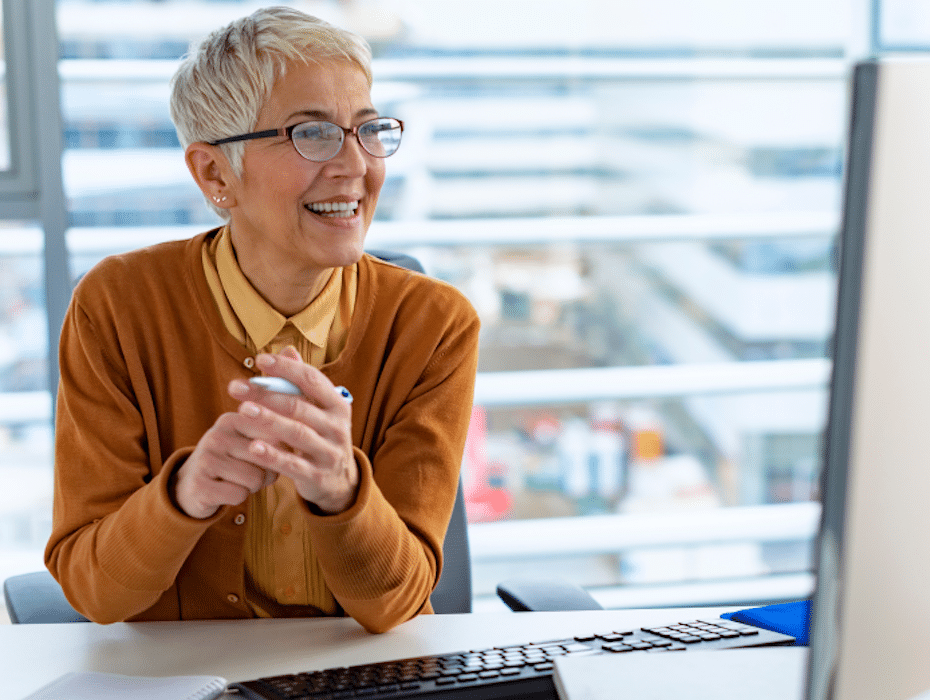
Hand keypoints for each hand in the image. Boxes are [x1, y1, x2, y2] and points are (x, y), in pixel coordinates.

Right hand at [174, 413, 278, 519]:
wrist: (191, 485)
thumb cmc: (230, 463)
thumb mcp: (246, 443)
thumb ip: (270, 441)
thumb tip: (288, 454)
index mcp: (231, 420)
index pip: (273, 435)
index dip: (277, 453)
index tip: (265, 456)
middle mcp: (216, 435)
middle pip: (265, 459)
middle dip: (265, 472)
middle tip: (250, 473)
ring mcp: (205, 460)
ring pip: (254, 479)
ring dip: (251, 487)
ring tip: (236, 481)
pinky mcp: (199, 485)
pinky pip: (238, 495)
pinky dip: (237, 497)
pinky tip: (224, 491)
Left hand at [226, 347, 358, 513]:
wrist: (340, 481)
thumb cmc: (322, 437)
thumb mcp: (319, 411)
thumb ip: (303, 383)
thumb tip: (288, 350)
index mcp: (338, 405)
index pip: (312, 380)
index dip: (286, 368)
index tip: (260, 360)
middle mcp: (338, 427)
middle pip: (299, 406)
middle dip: (265, 394)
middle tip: (236, 387)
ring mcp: (329, 452)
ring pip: (296, 433)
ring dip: (268, 420)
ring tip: (242, 410)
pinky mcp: (317, 476)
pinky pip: (292, 464)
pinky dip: (272, 455)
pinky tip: (252, 446)